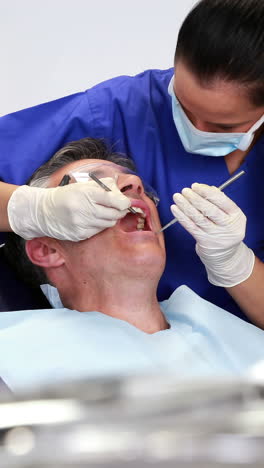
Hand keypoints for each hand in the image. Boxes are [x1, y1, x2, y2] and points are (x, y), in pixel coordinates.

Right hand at [8, 177, 130, 240]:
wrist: (44, 211)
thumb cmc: (66, 196)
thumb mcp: (83, 185)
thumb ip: (103, 186)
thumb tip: (121, 192)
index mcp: (87, 194)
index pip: (114, 200)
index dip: (124, 202)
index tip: (125, 202)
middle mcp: (85, 209)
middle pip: (114, 214)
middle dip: (119, 211)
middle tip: (118, 208)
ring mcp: (82, 224)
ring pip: (108, 224)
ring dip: (110, 219)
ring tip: (103, 213)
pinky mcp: (80, 234)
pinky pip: (98, 231)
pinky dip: (99, 226)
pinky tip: (92, 220)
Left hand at [170, 183, 254, 286]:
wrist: (225, 254)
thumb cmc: (225, 227)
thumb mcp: (229, 215)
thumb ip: (220, 200)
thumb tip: (205, 187)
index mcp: (236, 216)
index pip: (222, 201)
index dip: (207, 192)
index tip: (195, 186)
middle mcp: (227, 226)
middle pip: (210, 210)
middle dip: (195, 198)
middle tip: (185, 191)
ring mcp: (215, 235)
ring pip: (198, 218)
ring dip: (186, 206)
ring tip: (177, 197)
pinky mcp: (204, 241)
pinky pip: (191, 227)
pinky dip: (182, 217)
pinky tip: (175, 209)